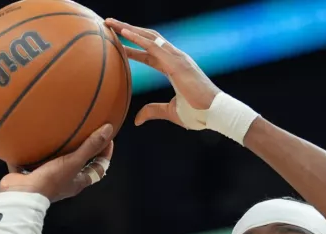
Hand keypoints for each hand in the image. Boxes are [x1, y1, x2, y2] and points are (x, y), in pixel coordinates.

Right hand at [0, 125, 113, 202]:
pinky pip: (34, 161)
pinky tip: (33, 139)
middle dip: (82, 151)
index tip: (108, 139)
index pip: (98, 168)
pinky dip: (35, 152)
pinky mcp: (31, 175)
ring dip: (58, 151)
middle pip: (78, 166)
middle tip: (84, 134)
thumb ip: (90, 147)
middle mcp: (65, 181)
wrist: (21, 193)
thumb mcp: (74, 162)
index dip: (105, 155)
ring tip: (59, 134)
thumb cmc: (51, 180)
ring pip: (56, 163)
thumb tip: (108, 130)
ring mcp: (47, 179)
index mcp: (78, 181)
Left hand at [105, 19, 220, 126]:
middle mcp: (175, 59)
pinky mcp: (176, 61)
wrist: (215, 113)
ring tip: (110, 22)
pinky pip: (153, 46)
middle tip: (109, 25)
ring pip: (149, 37)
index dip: (133, 49)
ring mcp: (176, 57)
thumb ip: (153, 111)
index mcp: (174, 69)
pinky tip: (122, 32)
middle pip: (147, 39)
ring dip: (128, 28)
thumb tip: (137, 120)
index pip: (149, 54)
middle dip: (128, 31)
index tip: (117, 44)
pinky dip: (137, 38)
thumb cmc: (198, 114)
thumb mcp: (171, 112)